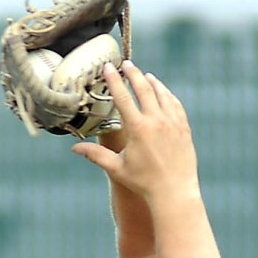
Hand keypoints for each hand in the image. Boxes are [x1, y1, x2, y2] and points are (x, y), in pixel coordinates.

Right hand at [72, 62, 199, 205]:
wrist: (174, 192)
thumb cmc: (143, 183)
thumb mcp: (117, 169)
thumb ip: (95, 155)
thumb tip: (74, 148)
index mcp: (138, 129)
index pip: (122, 97)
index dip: (114, 80)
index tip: (109, 67)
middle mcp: (156, 121)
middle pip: (143, 88)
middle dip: (133, 74)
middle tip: (126, 64)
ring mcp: (172, 122)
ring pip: (161, 93)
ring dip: (152, 82)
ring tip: (145, 75)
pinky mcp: (183, 127)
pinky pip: (175, 104)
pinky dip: (167, 95)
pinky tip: (163, 92)